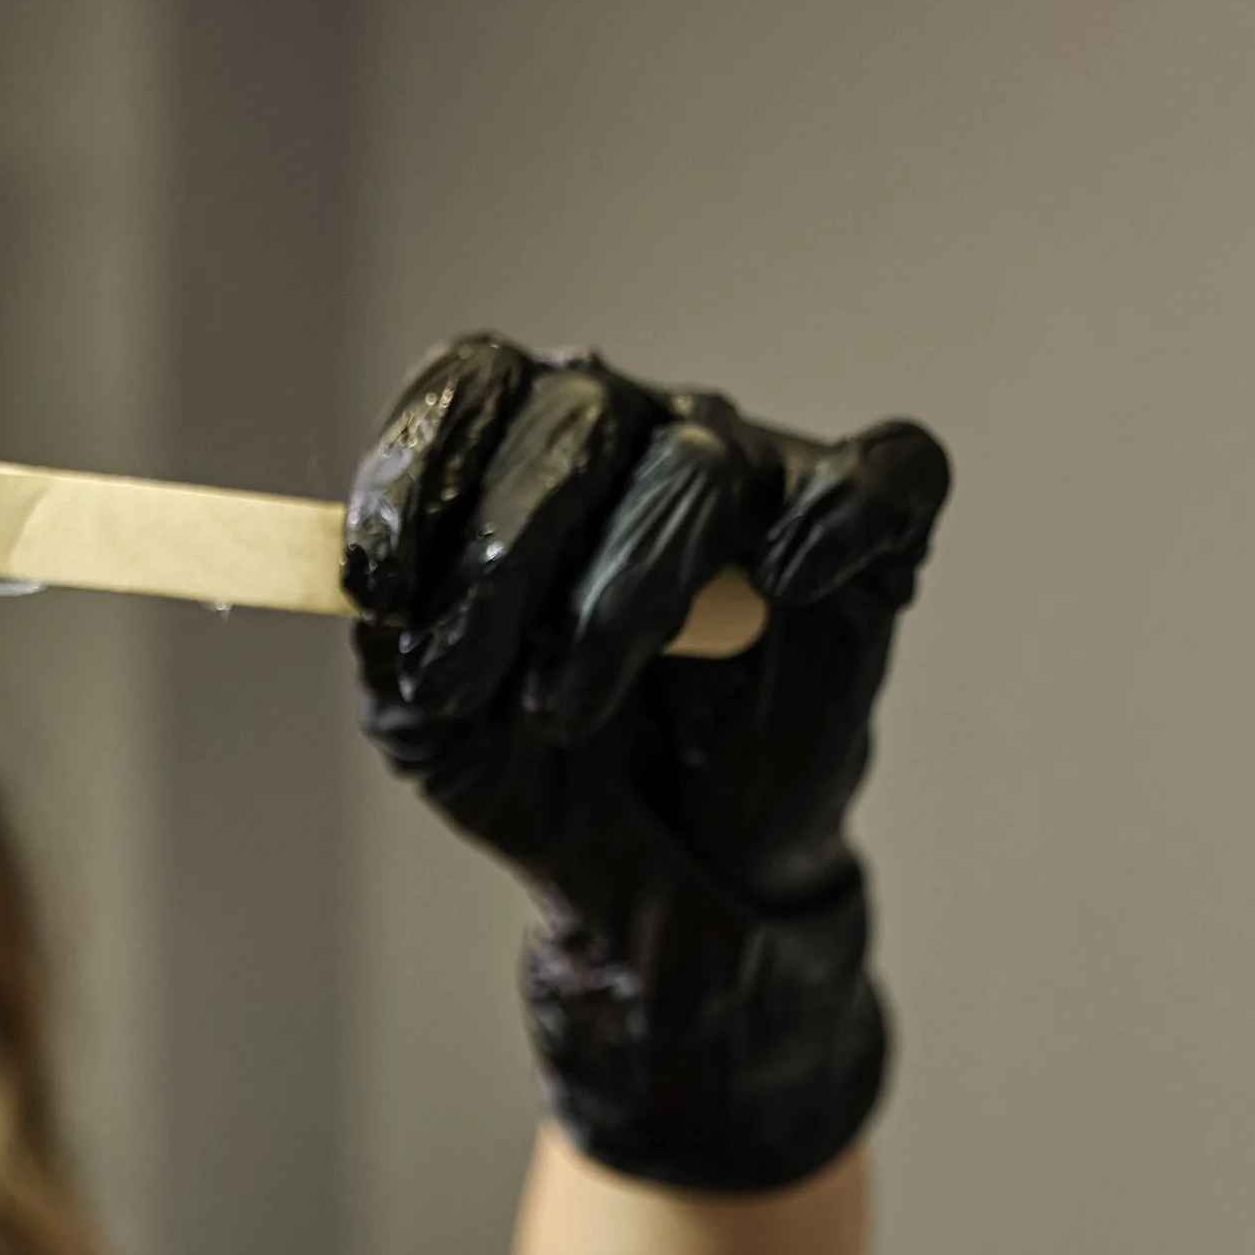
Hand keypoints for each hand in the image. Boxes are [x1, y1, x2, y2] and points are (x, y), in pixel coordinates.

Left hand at [346, 335, 949, 1192]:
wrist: (667, 871)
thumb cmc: (548, 769)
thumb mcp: (438, 732)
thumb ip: (394, 660)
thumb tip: (381, 610)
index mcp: (526, 450)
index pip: (476, 382)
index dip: (419, 468)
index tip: (375, 580)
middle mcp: (643, 433)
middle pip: (579, 413)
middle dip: (503, 556)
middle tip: (457, 680)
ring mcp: (760, 474)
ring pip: (697, 469)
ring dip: (617, 596)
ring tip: (564, 709)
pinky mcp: (869, 537)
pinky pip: (880, 477)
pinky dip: (835, 516)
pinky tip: (782, 582)